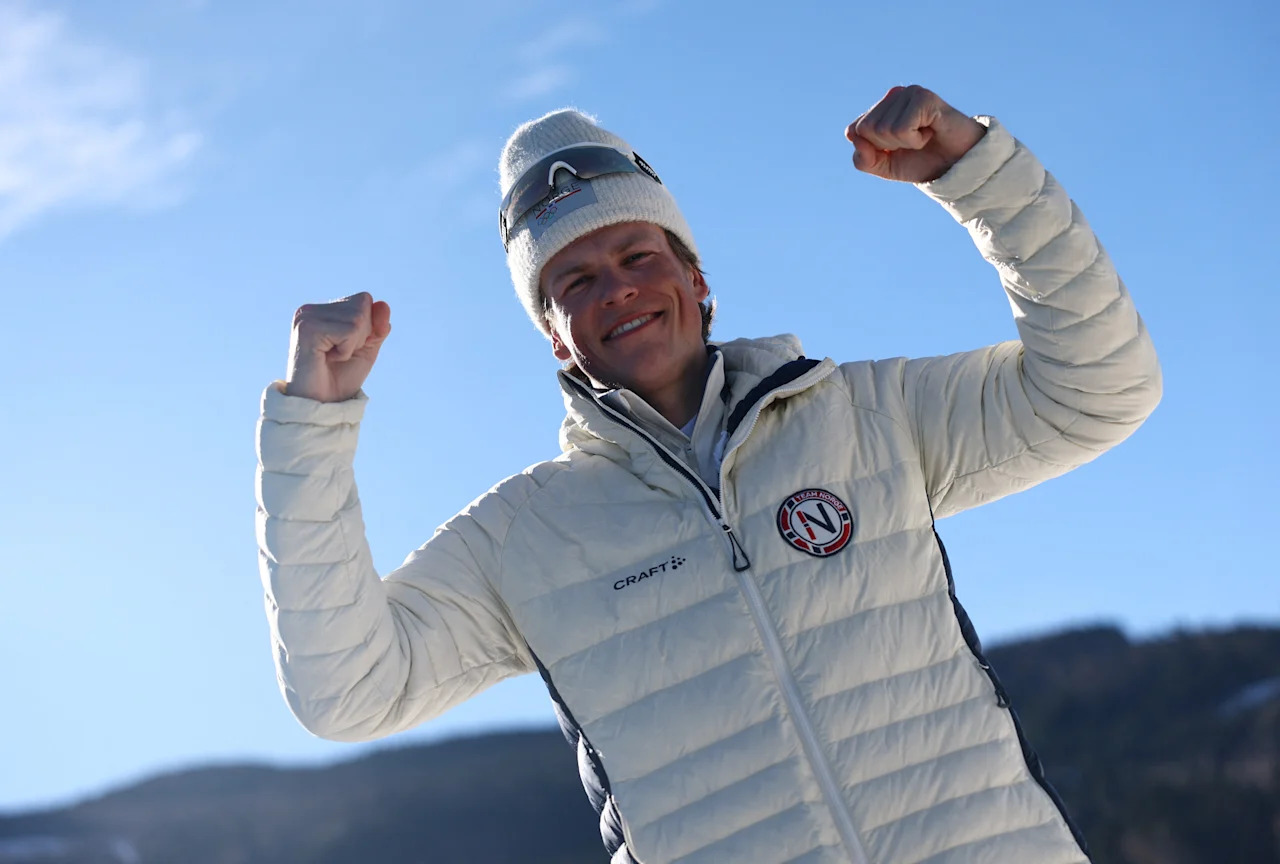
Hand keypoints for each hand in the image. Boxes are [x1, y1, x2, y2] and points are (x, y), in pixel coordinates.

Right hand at [285, 292, 391, 401]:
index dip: (370, 326)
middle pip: (362, 304)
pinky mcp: (307, 329)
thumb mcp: (366, 349)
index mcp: (321, 311)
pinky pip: (349, 330)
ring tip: (333, 357)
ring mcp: (306, 317)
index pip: (364, 300)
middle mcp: (310, 310)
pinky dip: (347, 350)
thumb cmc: (340, 379)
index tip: (349, 349)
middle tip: (339, 355)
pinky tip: (327, 359)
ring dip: (353, 344)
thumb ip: (377, 326)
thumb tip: (384, 305)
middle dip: (362, 335)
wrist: (320, 405)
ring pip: (358, 318)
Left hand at [846, 85, 985, 182]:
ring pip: (883, 129)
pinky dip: (916, 140)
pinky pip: (902, 128)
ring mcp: (909, 93)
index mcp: (881, 107)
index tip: (897, 149)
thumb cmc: (922, 161)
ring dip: (905, 143)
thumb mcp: (885, 166)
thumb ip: (862, 159)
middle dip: (889, 146)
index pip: (854, 130)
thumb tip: (854, 136)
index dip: (873, 149)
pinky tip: (930, 132)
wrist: (958, 166)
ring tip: (924, 136)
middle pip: (866, 129)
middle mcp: (894, 95)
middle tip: (913, 142)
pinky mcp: (924, 97)